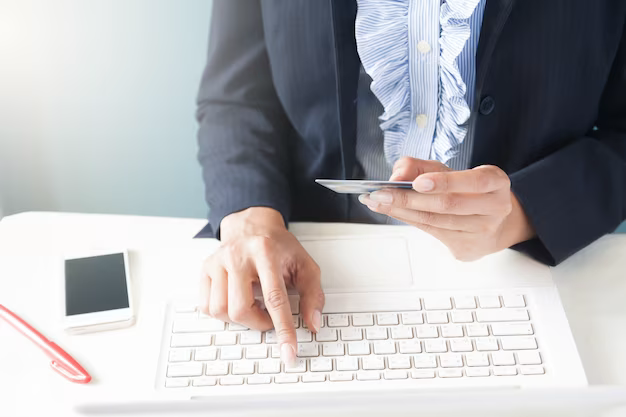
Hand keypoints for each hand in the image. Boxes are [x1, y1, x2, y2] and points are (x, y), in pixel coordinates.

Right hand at [200, 207, 323, 365]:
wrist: (253, 224)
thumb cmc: (279, 247)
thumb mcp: (305, 265)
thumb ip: (313, 294)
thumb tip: (313, 323)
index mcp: (266, 252)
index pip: (275, 298)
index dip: (283, 329)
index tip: (288, 350)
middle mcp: (238, 256)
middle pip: (241, 309)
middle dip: (258, 323)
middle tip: (269, 316)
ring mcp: (218, 261)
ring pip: (220, 310)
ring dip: (240, 318)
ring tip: (253, 304)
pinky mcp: (205, 268)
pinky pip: (206, 305)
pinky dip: (222, 312)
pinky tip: (236, 300)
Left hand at [359, 157, 535, 260]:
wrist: (494, 223)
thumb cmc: (467, 191)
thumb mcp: (449, 171)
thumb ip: (421, 166)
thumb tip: (398, 175)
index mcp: (496, 182)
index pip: (474, 181)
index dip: (444, 182)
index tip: (417, 182)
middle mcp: (495, 208)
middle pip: (448, 205)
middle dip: (410, 199)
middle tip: (382, 193)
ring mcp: (482, 232)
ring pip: (437, 221)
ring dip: (403, 211)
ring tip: (379, 202)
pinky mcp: (467, 249)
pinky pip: (432, 233)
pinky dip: (409, 221)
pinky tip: (394, 212)